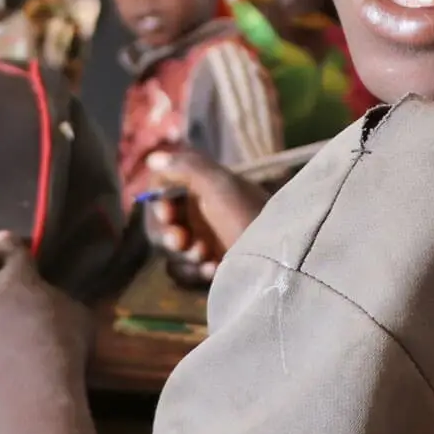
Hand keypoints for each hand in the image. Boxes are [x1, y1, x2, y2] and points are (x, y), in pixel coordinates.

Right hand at [144, 149, 269, 287]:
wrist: (280, 260)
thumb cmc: (249, 217)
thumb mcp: (220, 185)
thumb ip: (187, 167)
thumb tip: (153, 158)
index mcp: (207, 191)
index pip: (167, 192)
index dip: (160, 202)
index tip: (167, 213)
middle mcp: (205, 216)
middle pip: (166, 224)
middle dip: (172, 234)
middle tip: (182, 241)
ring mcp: (207, 246)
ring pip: (173, 253)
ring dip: (185, 256)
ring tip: (207, 258)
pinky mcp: (210, 272)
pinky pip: (184, 274)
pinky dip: (193, 274)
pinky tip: (214, 271)